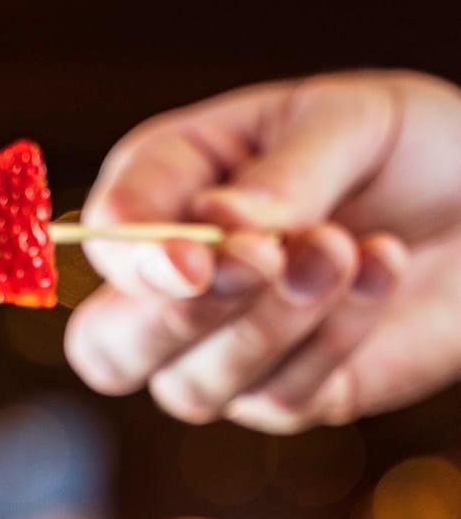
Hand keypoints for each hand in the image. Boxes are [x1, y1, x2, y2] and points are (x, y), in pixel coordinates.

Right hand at [64, 72, 460, 431]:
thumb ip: (285, 173)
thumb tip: (222, 224)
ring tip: (347, 249)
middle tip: (264, 262)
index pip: (108, 237)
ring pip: (193, 386)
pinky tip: (381, 270)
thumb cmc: (410, 149)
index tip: (194, 257)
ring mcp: (223, 349)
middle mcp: (178, 281)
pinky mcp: (286, 396)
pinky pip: (281, 396)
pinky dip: (335, 335)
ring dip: (275, 321)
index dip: (134, 259)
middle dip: (174, 319)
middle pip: (107, 348)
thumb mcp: (351, 122)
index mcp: (170, 186)